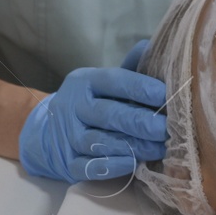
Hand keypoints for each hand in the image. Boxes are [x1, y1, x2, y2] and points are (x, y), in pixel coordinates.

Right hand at [19, 40, 168, 182]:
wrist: (48, 132)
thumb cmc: (91, 104)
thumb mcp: (103, 82)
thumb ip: (129, 68)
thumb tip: (151, 47)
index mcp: (85, 82)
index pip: (113, 81)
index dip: (139, 87)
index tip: (165, 95)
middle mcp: (74, 107)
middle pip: (109, 114)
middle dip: (141, 122)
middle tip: (167, 128)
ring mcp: (69, 136)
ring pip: (100, 141)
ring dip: (133, 146)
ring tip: (160, 148)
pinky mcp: (68, 163)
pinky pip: (89, 167)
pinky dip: (112, 166)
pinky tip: (133, 163)